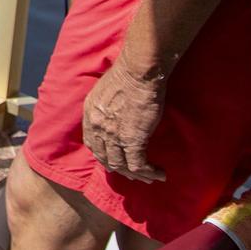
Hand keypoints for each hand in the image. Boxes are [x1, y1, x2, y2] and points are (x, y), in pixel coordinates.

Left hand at [81, 58, 166, 181]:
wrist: (138, 72)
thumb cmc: (128, 75)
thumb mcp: (106, 91)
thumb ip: (106, 107)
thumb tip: (115, 115)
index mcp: (90, 114)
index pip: (92, 143)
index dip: (103, 155)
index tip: (115, 160)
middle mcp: (98, 127)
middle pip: (105, 158)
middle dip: (120, 169)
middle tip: (133, 175)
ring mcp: (113, 136)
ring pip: (122, 166)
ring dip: (137, 175)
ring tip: (150, 178)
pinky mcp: (132, 140)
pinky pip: (138, 165)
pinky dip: (150, 172)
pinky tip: (160, 173)